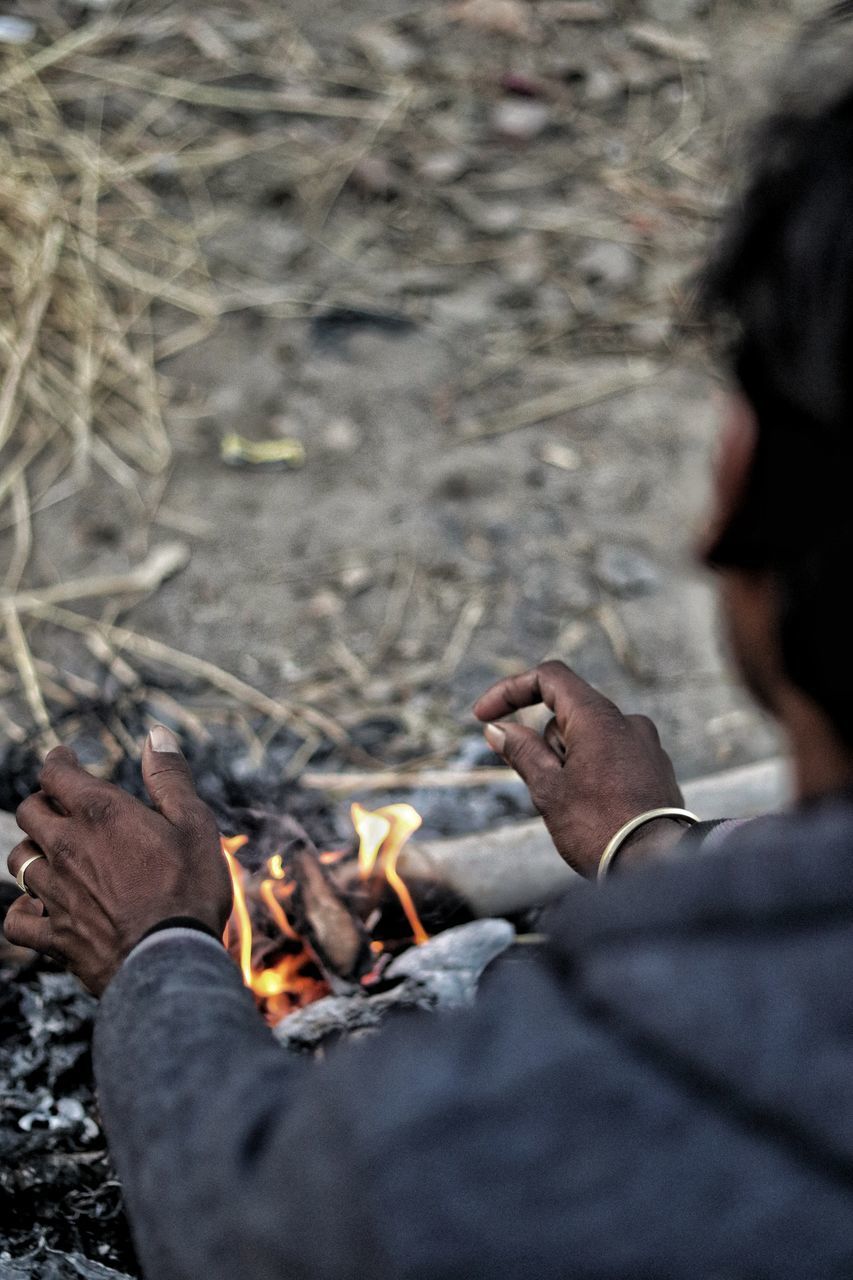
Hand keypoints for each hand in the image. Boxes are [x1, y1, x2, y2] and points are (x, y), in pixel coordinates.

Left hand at [3, 728, 231, 994]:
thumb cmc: (191, 888)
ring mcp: (55, 893)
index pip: (57, 773)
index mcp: (101, 814)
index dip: (58, 761)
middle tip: (59, 805)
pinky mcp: (54, 935)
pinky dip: (22, 912)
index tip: (64, 759)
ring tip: (49, 852)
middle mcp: (67, 847)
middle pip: (29, 812)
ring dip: (31, 850)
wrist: (173, 958)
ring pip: (19, 861)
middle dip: (42, 802)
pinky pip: (16, 921)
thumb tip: (155, 735)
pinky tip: (35, 908)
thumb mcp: (194, 823)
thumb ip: (169, 777)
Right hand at [473, 660, 686, 878]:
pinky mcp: (656, 769)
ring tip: (577, 810)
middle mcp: (628, 722)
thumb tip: (497, 729)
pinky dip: (594, 774)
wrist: (658, 866)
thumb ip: (521, 751)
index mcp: (598, 718)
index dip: (510, 690)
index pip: (549, 678)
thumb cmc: (600, 828)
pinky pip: (613, 758)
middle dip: (545, 746)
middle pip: (567, 715)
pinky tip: (597, 812)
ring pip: (589, 739)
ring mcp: (646, 745)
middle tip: (546, 791)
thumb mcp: (549, 789)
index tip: (484, 716)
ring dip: (570, 763)